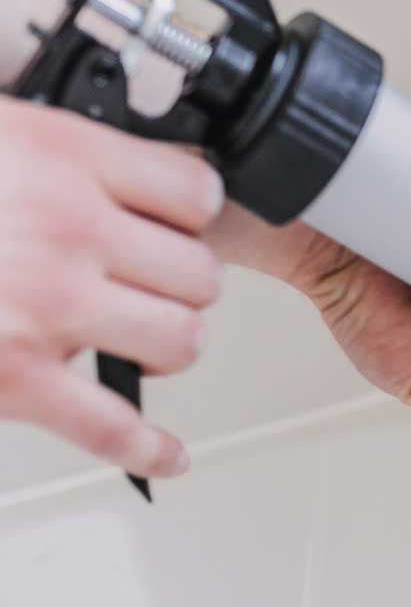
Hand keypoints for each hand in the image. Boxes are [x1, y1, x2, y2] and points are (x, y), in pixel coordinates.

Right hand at [0, 100, 223, 477]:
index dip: (189, 211)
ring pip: (178, 342)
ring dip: (167, 345)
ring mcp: (45, 307)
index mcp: (60, 157)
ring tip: (139, 338)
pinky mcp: (15, 378)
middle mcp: (66, 230)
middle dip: (180, 284)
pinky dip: (147, 447)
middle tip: (151, 286)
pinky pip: (111, 426)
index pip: (193, 191)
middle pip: (197, 274)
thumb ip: (50, 153)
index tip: (177, 222)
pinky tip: (164, 453)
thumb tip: (111, 175)